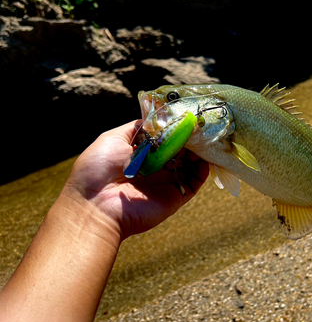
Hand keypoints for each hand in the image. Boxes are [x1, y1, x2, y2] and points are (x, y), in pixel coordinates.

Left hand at [61, 120, 208, 240]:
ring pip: (190, 163)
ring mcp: (165, 181)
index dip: (174, 125)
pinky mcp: (175, 196)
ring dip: (199, 150)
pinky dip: (203, 169)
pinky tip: (205, 155)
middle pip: (179, 148)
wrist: (95, 207)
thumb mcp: (112, 139)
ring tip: (205, 137)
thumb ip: (137, 128)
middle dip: (189, 136)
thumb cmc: (98, 170)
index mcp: (139, 152)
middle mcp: (154, 166)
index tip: (186, 114)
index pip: (164, 136)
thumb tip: (157, 120)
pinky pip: (195, 181)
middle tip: (200, 123)